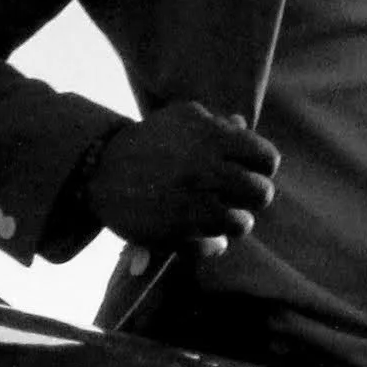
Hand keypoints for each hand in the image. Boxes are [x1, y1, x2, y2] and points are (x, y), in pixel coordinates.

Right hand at [87, 103, 279, 256]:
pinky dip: (214, 245)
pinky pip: (214, 246)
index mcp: (212, 138)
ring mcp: (191, 202)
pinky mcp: (175, 231)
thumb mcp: (180, 120)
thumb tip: (242, 124)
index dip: (262, 168)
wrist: (99, 169)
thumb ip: (215, 124)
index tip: (250, 172)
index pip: (266, 159)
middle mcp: (206, 168)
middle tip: (239, 199)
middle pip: (261, 194)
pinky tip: (209, 239)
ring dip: (236, 224)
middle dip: (253, 198)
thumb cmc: (148, 142)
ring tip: (224, 219)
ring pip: (241, 224)